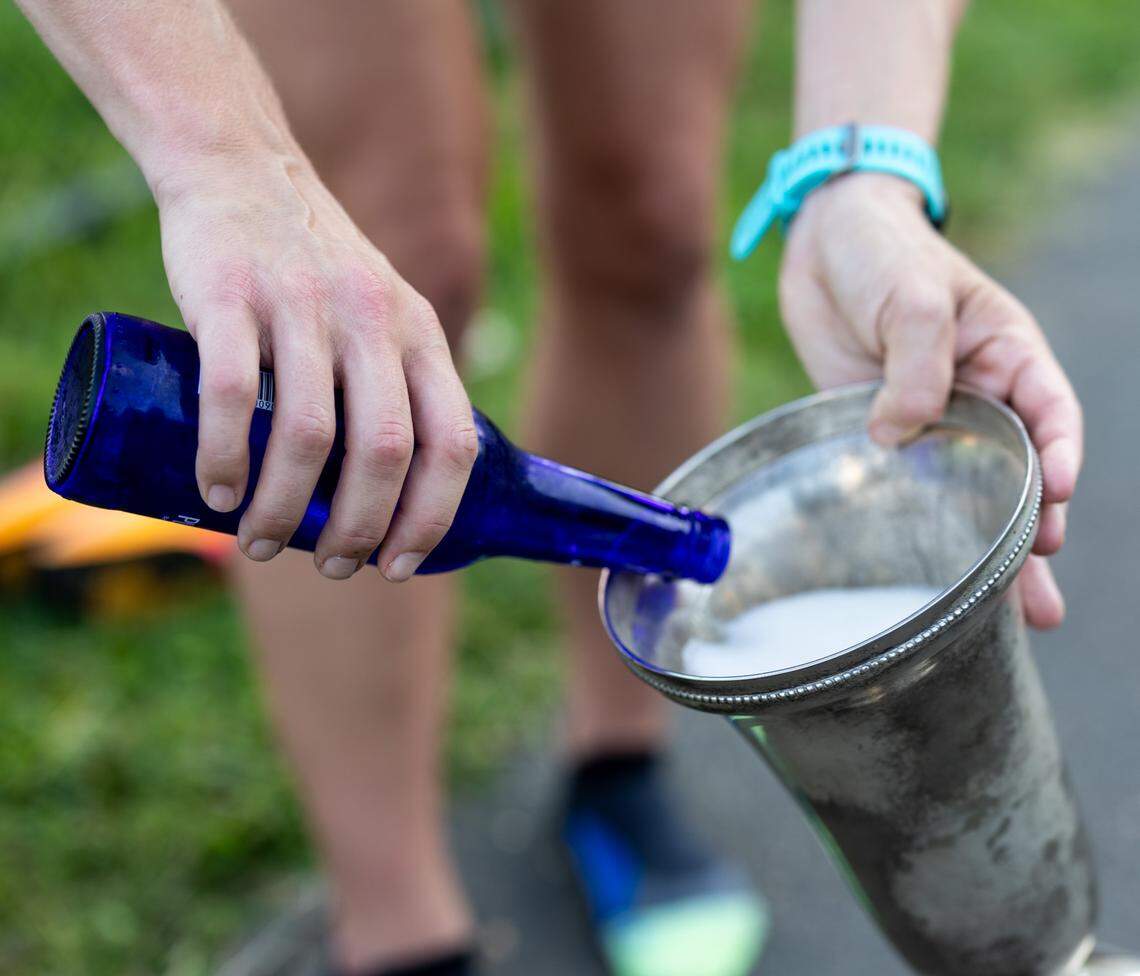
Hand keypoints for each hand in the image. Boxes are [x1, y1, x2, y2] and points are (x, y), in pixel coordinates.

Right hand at [155, 151, 477, 581]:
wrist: (243, 169)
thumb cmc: (318, 269)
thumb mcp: (386, 315)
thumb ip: (400, 385)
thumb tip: (396, 493)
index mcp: (421, 334)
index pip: (450, 444)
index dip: (431, 517)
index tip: (399, 565)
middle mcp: (372, 320)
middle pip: (384, 453)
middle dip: (358, 529)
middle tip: (332, 568)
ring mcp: (303, 305)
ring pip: (308, 434)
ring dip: (284, 507)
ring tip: (262, 545)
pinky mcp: (231, 294)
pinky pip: (231, 393)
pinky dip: (224, 456)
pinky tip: (218, 493)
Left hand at [779, 173, 1081, 628]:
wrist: (825, 240)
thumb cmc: (883, 253)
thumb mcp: (910, 297)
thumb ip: (915, 365)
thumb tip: (898, 435)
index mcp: (1006, 354)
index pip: (1050, 412)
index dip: (1060, 454)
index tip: (1059, 494)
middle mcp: (976, 395)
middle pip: (1016, 474)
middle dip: (1031, 535)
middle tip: (1040, 597)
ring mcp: (928, 418)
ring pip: (967, 493)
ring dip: (987, 553)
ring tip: (1011, 617)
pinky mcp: (880, 432)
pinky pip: (905, 483)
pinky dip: (918, 525)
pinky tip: (927, 571)